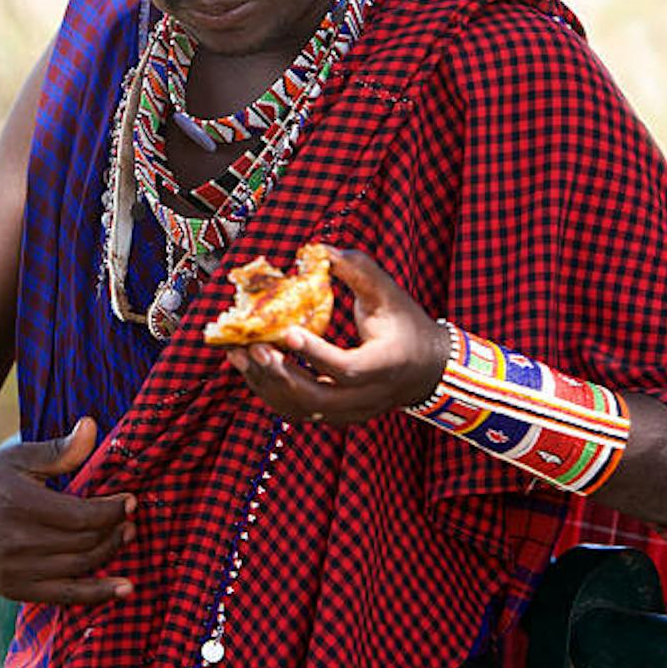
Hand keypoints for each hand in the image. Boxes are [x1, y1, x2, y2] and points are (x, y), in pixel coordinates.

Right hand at [0, 417, 135, 604]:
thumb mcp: (18, 456)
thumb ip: (59, 449)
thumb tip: (91, 425)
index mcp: (20, 504)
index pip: (81, 515)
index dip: (112, 510)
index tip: (130, 499)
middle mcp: (16, 542)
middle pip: (84, 543)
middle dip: (114, 530)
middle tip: (132, 518)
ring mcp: (14, 571)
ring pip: (78, 568)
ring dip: (109, 554)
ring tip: (127, 536)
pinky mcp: (13, 590)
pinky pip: (63, 597)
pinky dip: (96, 594)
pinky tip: (124, 588)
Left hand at [225, 247, 448, 423]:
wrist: (428, 369)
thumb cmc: (406, 324)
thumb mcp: (389, 293)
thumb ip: (358, 270)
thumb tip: (318, 250)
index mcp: (386, 364)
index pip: (347, 368)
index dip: (315, 353)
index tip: (286, 330)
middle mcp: (369, 397)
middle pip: (318, 399)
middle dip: (280, 374)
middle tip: (252, 347)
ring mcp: (352, 413)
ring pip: (303, 411)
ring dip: (267, 385)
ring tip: (239, 356)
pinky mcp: (337, 417)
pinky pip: (299, 413)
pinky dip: (272, 393)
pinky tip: (251, 368)